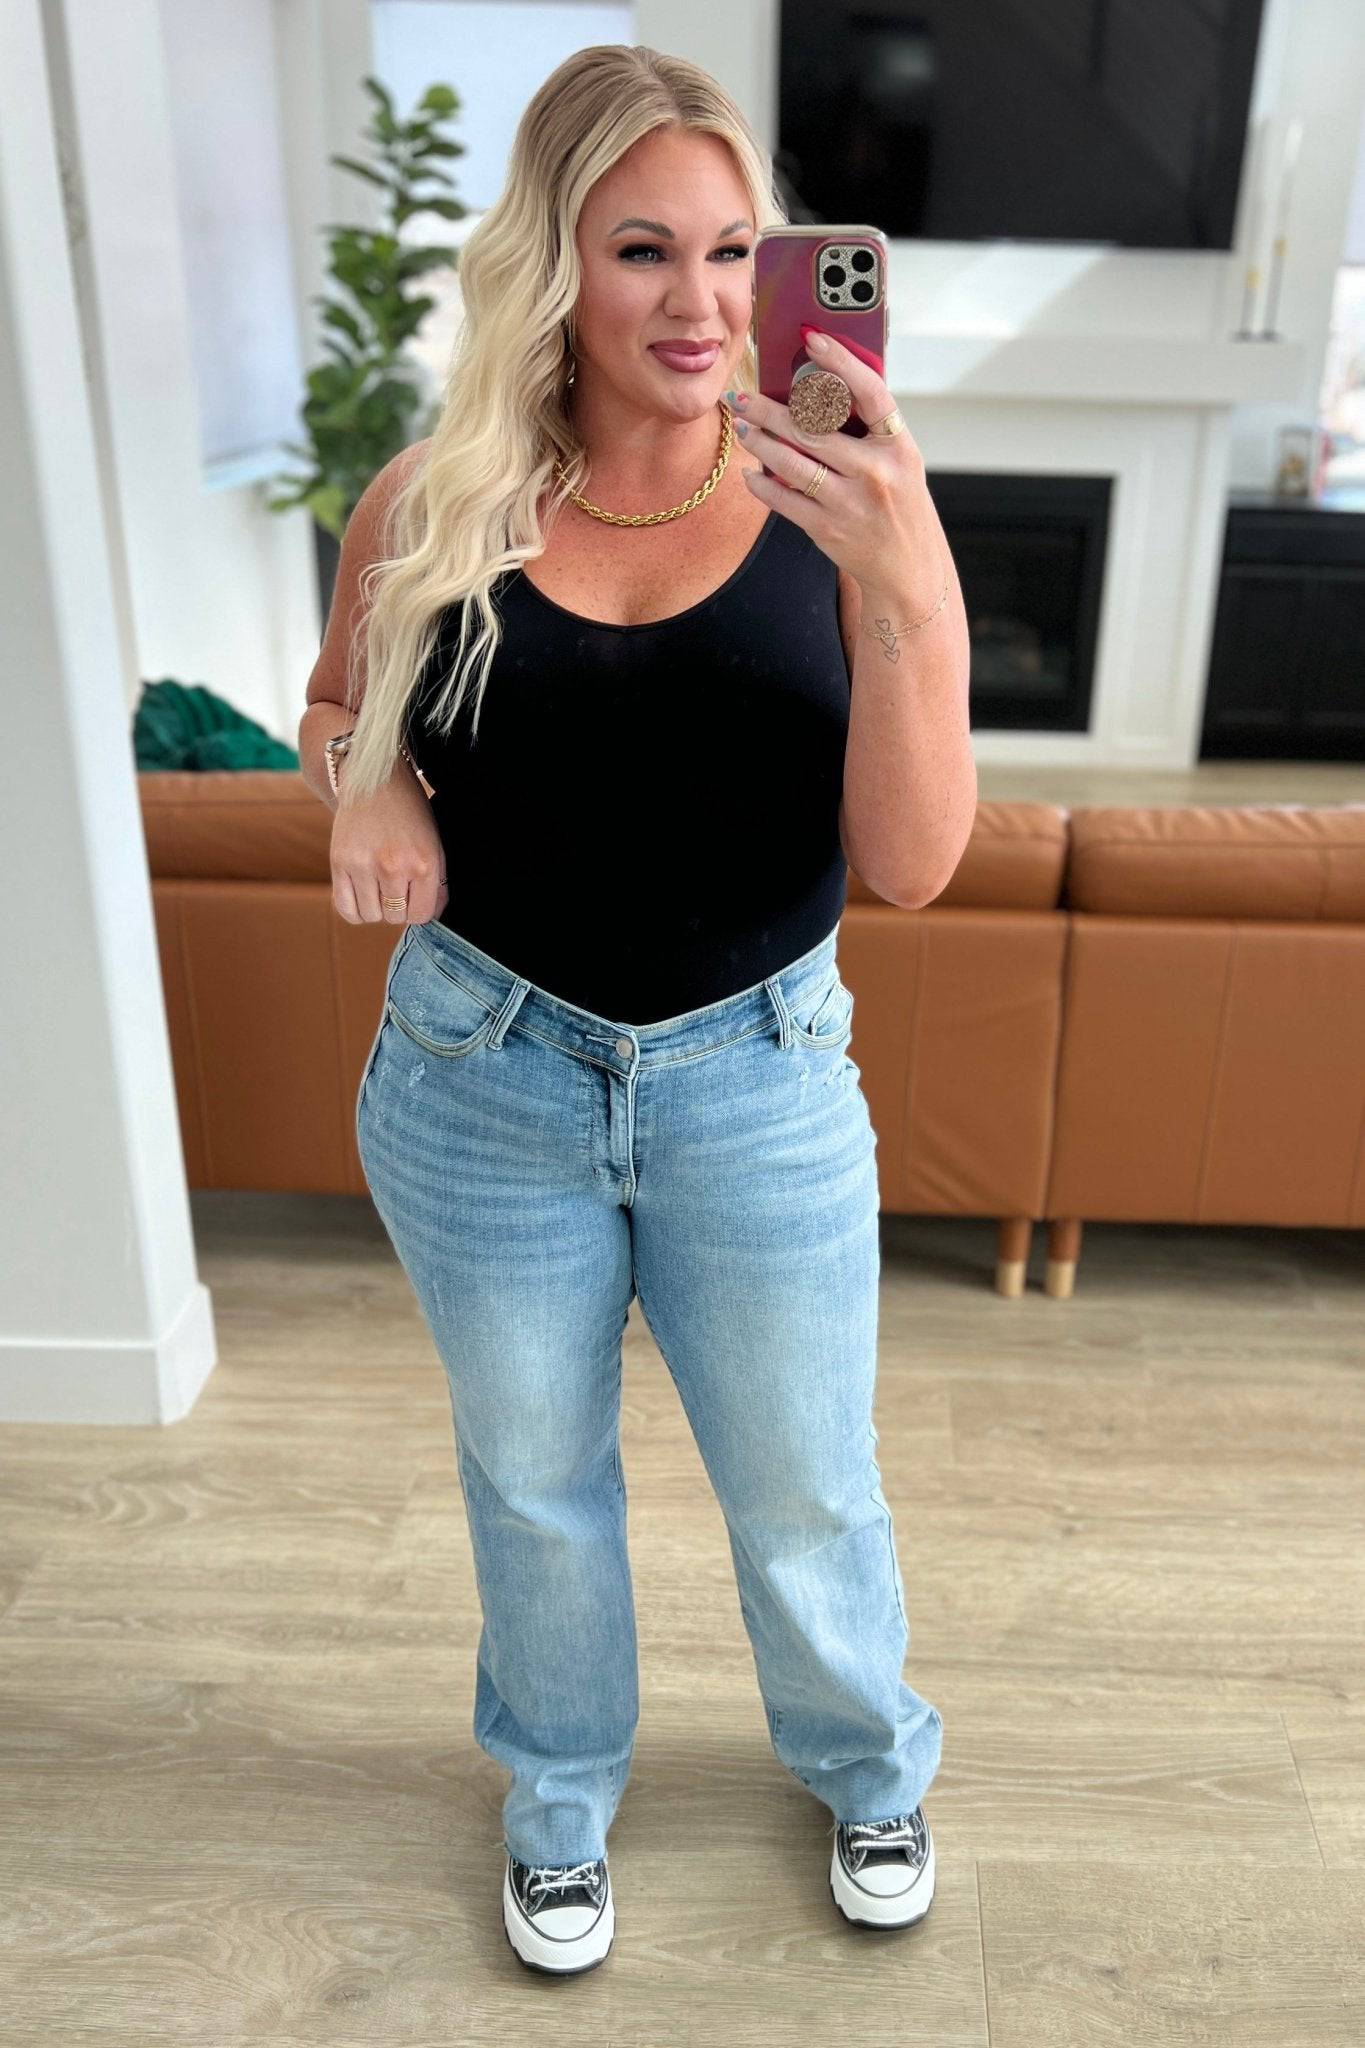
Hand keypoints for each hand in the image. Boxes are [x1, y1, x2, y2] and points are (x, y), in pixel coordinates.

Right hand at [330, 767, 448, 925]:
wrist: (374, 780)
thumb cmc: (410, 814)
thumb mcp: (434, 845)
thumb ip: (436, 884)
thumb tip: (429, 917)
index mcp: (423, 863)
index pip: (421, 915)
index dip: (418, 909)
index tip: (414, 896)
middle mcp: (393, 866)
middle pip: (395, 917)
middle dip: (397, 907)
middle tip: (396, 885)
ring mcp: (363, 865)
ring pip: (371, 916)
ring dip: (375, 907)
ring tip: (378, 885)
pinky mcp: (339, 862)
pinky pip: (345, 909)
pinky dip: (355, 910)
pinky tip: (362, 895)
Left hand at [733, 332, 934, 597]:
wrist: (908, 566)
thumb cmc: (898, 504)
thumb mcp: (900, 461)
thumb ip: (868, 429)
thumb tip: (819, 387)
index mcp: (899, 446)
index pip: (870, 393)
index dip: (841, 362)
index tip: (813, 340)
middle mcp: (876, 472)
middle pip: (813, 428)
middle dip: (769, 410)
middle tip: (742, 397)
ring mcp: (850, 502)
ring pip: (792, 462)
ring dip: (759, 443)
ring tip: (742, 428)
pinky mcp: (827, 528)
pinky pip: (784, 499)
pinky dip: (762, 484)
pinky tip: (750, 472)